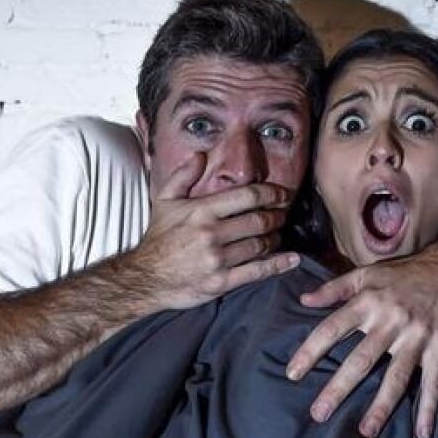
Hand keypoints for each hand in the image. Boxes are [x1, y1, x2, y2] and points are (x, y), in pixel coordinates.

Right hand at [130, 153, 299, 310]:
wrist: (145, 278)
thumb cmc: (158, 239)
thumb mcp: (164, 201)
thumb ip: (183, 176)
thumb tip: (201, 155)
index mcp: (201, 211)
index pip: (248, 197)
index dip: (272, 194)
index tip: (283, 194)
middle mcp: (211, 234)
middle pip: (260, 221)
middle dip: (277, 216)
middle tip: (282, 214)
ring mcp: (217, 260)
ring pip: (261, 245)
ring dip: (276, 238)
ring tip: (277, 233)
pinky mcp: (221, 282)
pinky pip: (257, 272)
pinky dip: (278, 265)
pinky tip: (292, 259)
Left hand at [286, 248, 437, 437]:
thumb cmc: (405, 274)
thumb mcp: (367, 274)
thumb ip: (335, 288)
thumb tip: (303, 300)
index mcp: (369, 303)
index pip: (332, 328)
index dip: (311, 351)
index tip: (292, 374)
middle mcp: (391, 322)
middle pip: (361, 360)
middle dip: (339, 388)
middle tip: (319, 414)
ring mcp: (418, 337)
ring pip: (397, 376)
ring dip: (381, 406)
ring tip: (366, 431)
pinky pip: (434, 382)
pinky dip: (429, 408)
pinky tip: (422, 434)